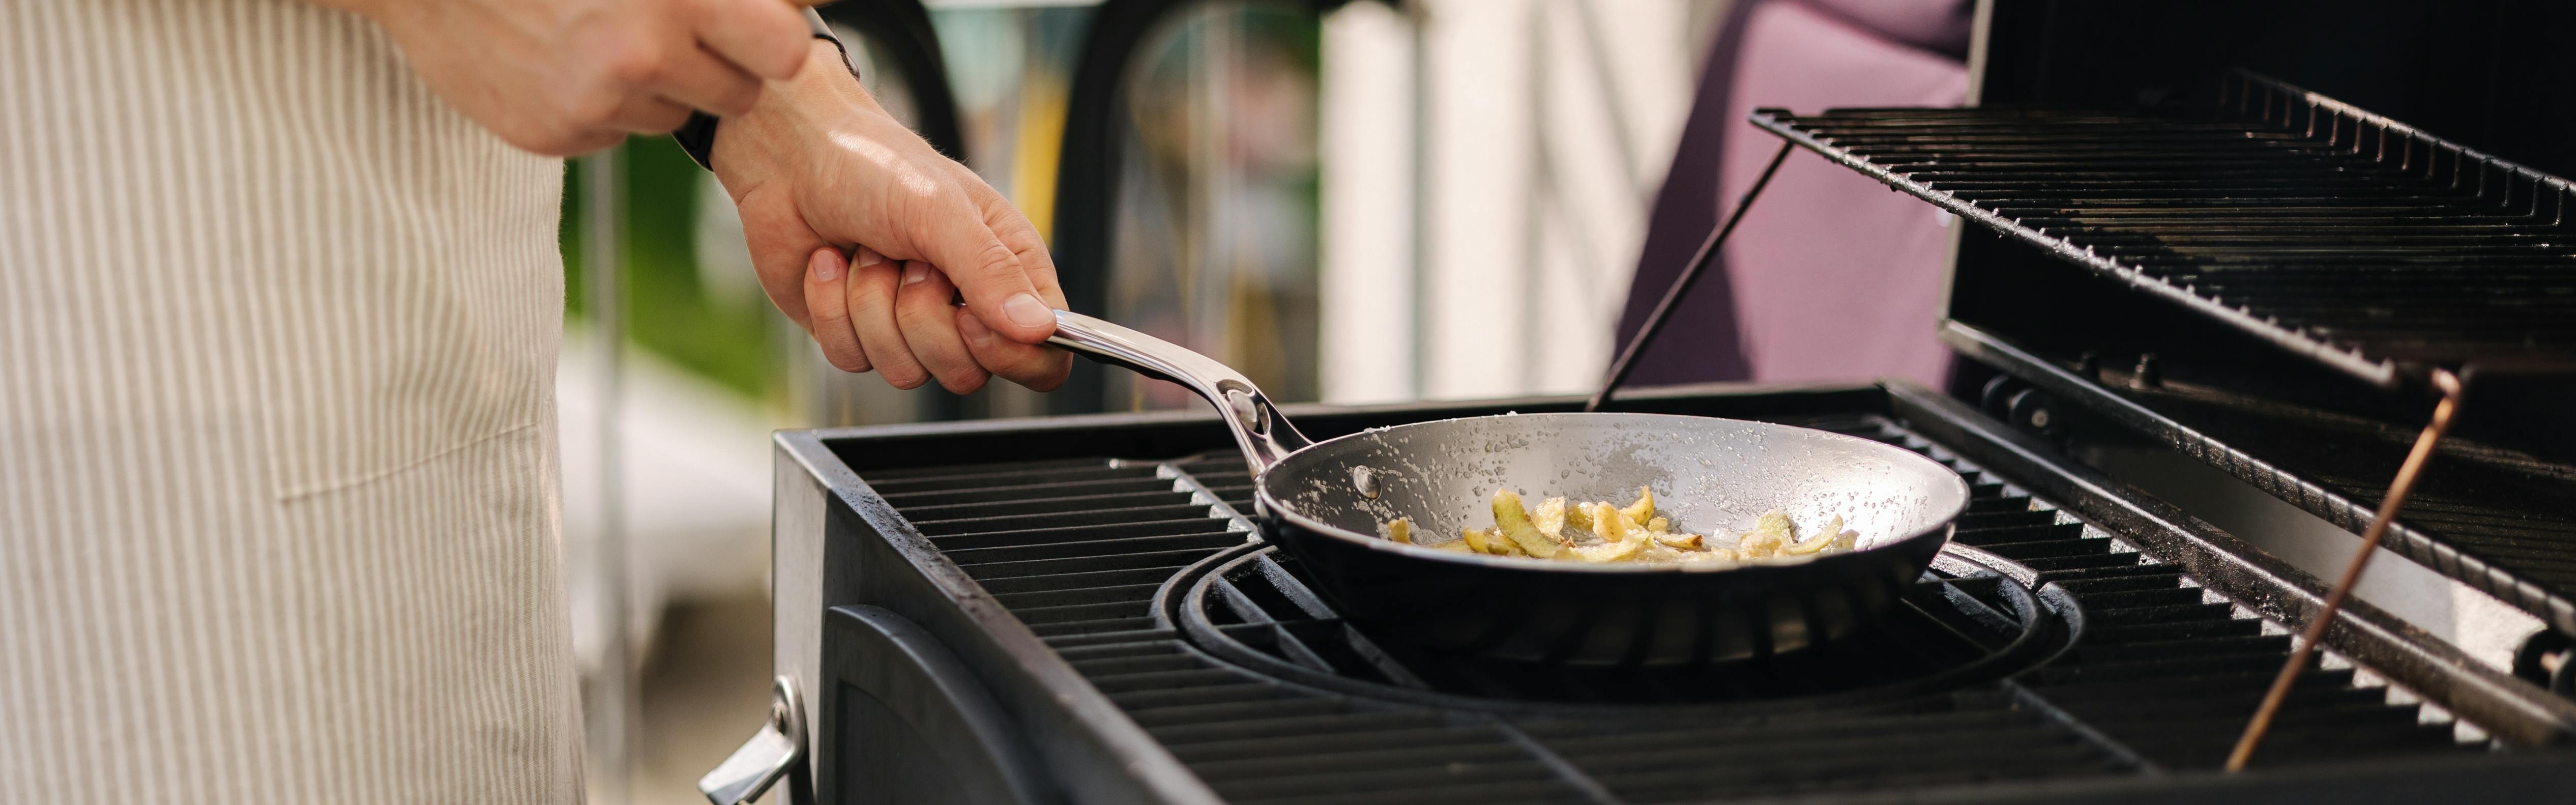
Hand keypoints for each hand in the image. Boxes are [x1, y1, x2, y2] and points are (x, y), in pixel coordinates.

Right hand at [327, 0, 814, 155]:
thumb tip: (805, 3)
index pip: (786, 51)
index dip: (774, 40)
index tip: (758, 28)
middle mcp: (641, 52)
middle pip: (741, 94)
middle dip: (720, 64)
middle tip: (671, 23)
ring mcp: (594, 102)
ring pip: (676, 115)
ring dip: (657, 83)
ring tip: (602, 30)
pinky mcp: (553, 136)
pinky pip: (615, 132)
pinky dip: (601, 103)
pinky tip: (561, 56)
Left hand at [713, 43, 1069, 393]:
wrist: (791, 156)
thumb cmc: (876, 163)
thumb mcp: (940, 208)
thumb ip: (991, 270)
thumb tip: (1038, 328)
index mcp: (1009, 273)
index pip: (1045, 358)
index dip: (1011, 356)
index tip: (969, 318)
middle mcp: (966, 307)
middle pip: (967, 373)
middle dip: (921, 317)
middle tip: (907, 260)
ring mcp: (911, 328)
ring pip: (905, 371)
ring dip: (871, 306)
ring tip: (867, 252)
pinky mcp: (859, 336)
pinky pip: (853, 360)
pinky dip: (833, 309)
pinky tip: (831, 264)